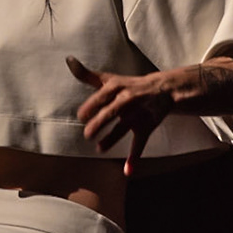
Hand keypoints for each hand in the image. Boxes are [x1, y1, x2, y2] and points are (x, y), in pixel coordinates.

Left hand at [65, 56, 174, 177]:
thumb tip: (68, 60)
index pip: (102, 97)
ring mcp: (138, 114)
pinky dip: (135, 159)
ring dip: (113, 139)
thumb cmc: (128, 85)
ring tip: (100, 149)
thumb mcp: (109, 79)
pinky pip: (140, 144)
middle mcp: (128, 100)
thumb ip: (86, 74)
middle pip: (113, 112)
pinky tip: (128, 172)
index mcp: (117, 88)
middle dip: (100, 123)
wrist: (163, 89)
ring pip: (124, 128)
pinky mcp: (147, 127)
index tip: (81, 116)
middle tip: (87, 135)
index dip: (92, 106)